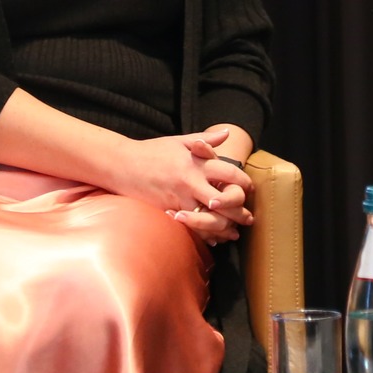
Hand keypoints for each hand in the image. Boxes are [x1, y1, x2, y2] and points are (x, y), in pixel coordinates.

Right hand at [110, 125, 254, 243]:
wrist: (122, 165)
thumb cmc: (152, 152)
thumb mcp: (179, 141)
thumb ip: (205, 139)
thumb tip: (227, 133)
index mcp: (197, 162)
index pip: (230, 173)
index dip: (244, 183)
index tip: (250, 189)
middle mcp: (192, 181)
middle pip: (226, 200)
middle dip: (240, 211)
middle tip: (248, 218)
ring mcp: (180, 198)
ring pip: (210, 218)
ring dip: (225, 227)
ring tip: (233, 232)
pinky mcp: (168, 211)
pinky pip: (191, 227)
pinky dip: (204, 234)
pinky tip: (212, 238)